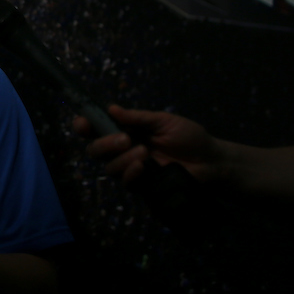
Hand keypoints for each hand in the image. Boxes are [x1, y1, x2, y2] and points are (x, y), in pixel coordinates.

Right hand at [73, 105, 221, 185]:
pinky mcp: (141, 185)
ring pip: (109, 167)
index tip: (83, 123)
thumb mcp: (163, 121)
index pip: (96, 128)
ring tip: (144, 152)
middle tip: (124, 139)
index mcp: (125, 130)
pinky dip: (130, 173)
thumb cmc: (189, 136)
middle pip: (95, 150)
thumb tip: (111, 108)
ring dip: (122, 158)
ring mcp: (130, 168)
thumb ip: (137, 118)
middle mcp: (123, 150)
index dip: (85, 126)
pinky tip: (143, 167)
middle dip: (104, 144)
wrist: (210, 160)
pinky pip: (125, 182)